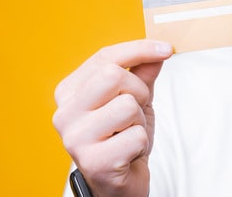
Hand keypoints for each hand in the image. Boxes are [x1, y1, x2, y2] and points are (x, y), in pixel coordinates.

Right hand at [53, 40, 172, 196]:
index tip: (166, 49)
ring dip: (139, 120)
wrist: (120, 181)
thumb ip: (143, 73)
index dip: (140, 49)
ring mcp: (76, 138)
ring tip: (129, 133)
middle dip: (138, 90)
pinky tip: (129, 152)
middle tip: (136, 110)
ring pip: (126, 105)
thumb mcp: (135, 99)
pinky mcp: (93, 161)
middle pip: (113, 75)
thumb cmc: (123, 136)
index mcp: (70, 92)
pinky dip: (141, 143)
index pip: (105, 56)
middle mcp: (65, 113)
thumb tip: (158, 50)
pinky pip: (135, 136)